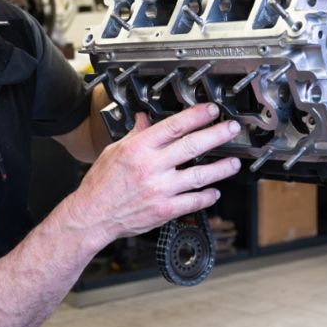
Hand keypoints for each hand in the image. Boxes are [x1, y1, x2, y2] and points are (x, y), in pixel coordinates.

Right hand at [63, 103, 241, 245]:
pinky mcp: (164, 210)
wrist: (92, 215)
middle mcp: (152, 167)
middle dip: (217, 135)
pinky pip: (193, 201)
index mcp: (139, 148)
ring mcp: (160, 189)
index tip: (211, 110)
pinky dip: (207, 196)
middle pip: (193, 146)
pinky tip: (215, 191)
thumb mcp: (114, 151)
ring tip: (234, 162)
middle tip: (232, 130)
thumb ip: (135, 135)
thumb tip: (145, 119)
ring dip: (221, 168)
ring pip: (199, 175)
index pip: (174, 126)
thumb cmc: (101, 184)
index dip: (196, 116)